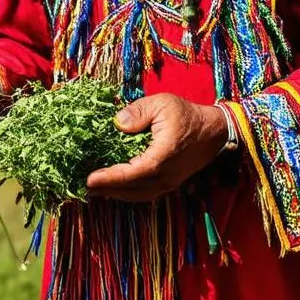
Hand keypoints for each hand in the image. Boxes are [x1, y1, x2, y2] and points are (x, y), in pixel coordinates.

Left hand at [85, 93, 229, 201]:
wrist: (216, 131)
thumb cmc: (188, 115)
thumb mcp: (162, 104)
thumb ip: (138, 112)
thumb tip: (117, 122)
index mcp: (160, 159)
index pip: (129, 174)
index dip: (108, 178)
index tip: (89, 180)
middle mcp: (164, 177)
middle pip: (130, 190)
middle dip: (106, 189)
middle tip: (83, 186)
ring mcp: (168, 182)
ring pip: (138, 195)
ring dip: (116, 193)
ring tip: (96, 189)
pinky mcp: (170, 182)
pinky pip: (146, 193)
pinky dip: (129, 192)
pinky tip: (118, 187)